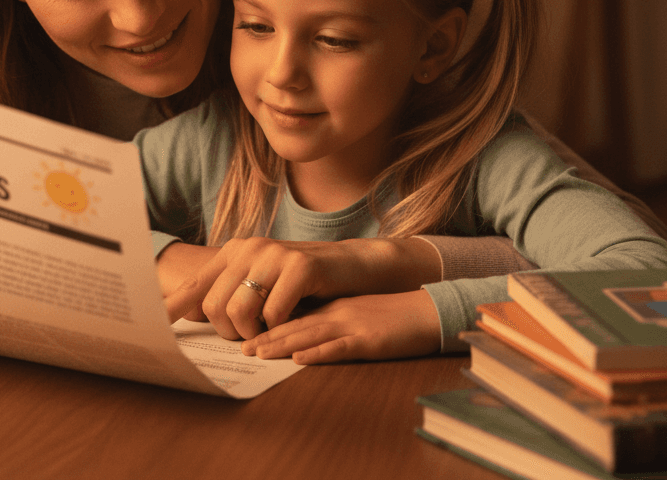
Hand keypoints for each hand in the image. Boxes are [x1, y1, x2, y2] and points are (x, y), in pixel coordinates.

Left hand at [163, 236, 393, 340]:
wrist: (354, 265)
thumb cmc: (306, 284)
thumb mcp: (264, 283)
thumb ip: (232, 294)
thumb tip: (190, 316)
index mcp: (235, 252)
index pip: (195, 284)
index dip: (170, 308)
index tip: (150, 326)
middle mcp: (250, 247)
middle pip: (214, 306)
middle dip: (228, 332)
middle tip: (250, 335)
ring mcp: (274, 254)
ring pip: (239, 311)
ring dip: (253, 333)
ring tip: (270, 329)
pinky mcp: (301, 267)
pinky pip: (273, 312)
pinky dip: (279, 328)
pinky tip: (290, 320)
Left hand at [240, 289, 441, 363]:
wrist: (427, 309)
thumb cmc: (391, 316)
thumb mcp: (354, 315)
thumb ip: (329, 320)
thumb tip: (301, 336)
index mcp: (331, 306)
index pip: (292, 314)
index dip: (267, 324)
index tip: (243, 334)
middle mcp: (336, 312)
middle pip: (294, 322)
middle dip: (265, 336)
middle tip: (239, 347)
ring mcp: (352, 323)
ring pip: (311, 332)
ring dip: (283, 344)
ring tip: (258, 353)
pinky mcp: (369, 338)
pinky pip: (341, 346)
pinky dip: (320, 353)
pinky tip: (302, 359)